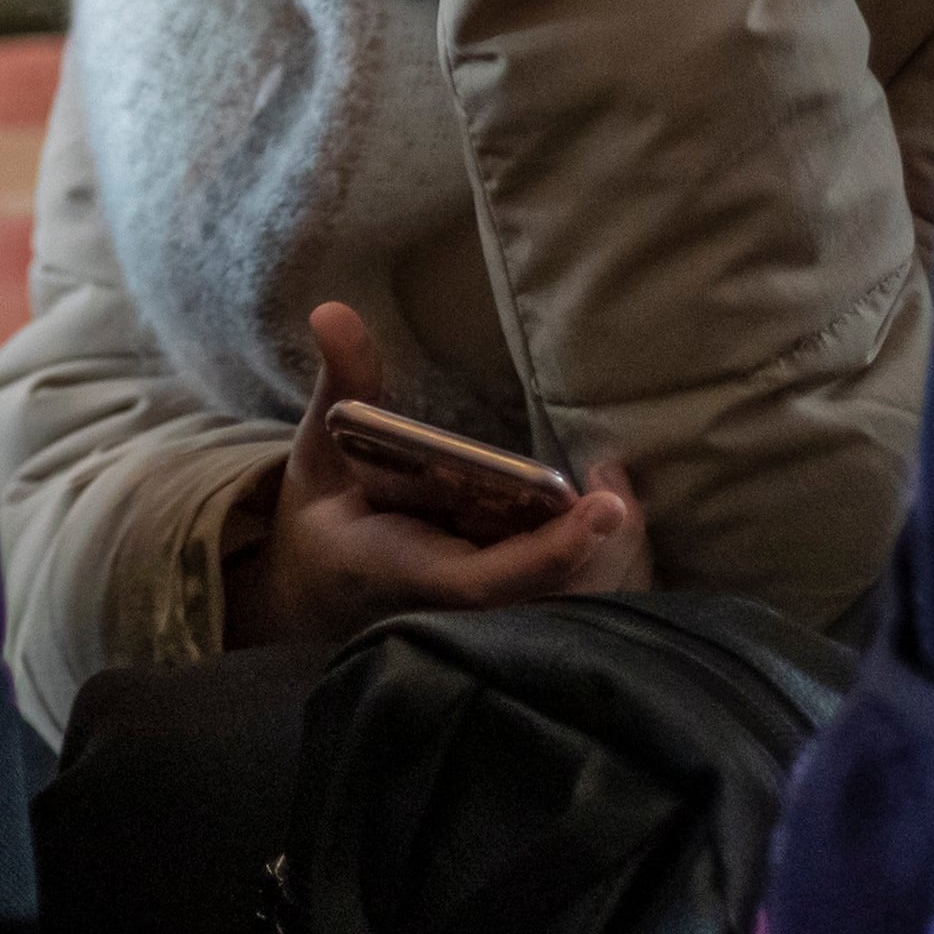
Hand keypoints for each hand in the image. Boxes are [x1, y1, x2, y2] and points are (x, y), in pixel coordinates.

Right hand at [223, 305, 644, 650]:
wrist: (318, 586)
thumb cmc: (326, 514)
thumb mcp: (324, 447)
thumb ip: (343, 385)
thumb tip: (331, 312)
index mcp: (400, 569)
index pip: (483, 581)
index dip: (547, 554)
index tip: (600, 507)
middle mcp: (450, 610)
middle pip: (546, 600)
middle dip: (596, 549)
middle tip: (613, 481)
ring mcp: (483, 621)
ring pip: (565, 607)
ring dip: (606, 556)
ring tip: (614, 486)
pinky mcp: (506, 615)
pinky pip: (566, 602)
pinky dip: (599, 563)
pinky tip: (603, 511)